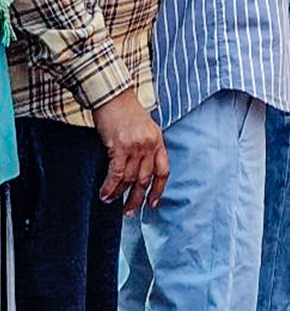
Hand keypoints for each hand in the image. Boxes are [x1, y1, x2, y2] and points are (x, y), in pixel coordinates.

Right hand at [92, 89, 168, 213]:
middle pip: (146, 179)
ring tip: (111, 202)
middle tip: (129, 212)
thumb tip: (138, 169)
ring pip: (129, 179)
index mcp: (158, 141)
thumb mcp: (144, 129)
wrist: (114, 97)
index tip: (153, 203)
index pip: (163, 170)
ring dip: (119, 194)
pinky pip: (116, 174)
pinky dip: (110, 187)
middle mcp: (149, 145)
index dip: (158, 189)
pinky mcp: (119, 147)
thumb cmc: (126, 113)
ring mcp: (135, 147)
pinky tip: (104, 194)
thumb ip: (145, 147)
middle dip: (137, 198)